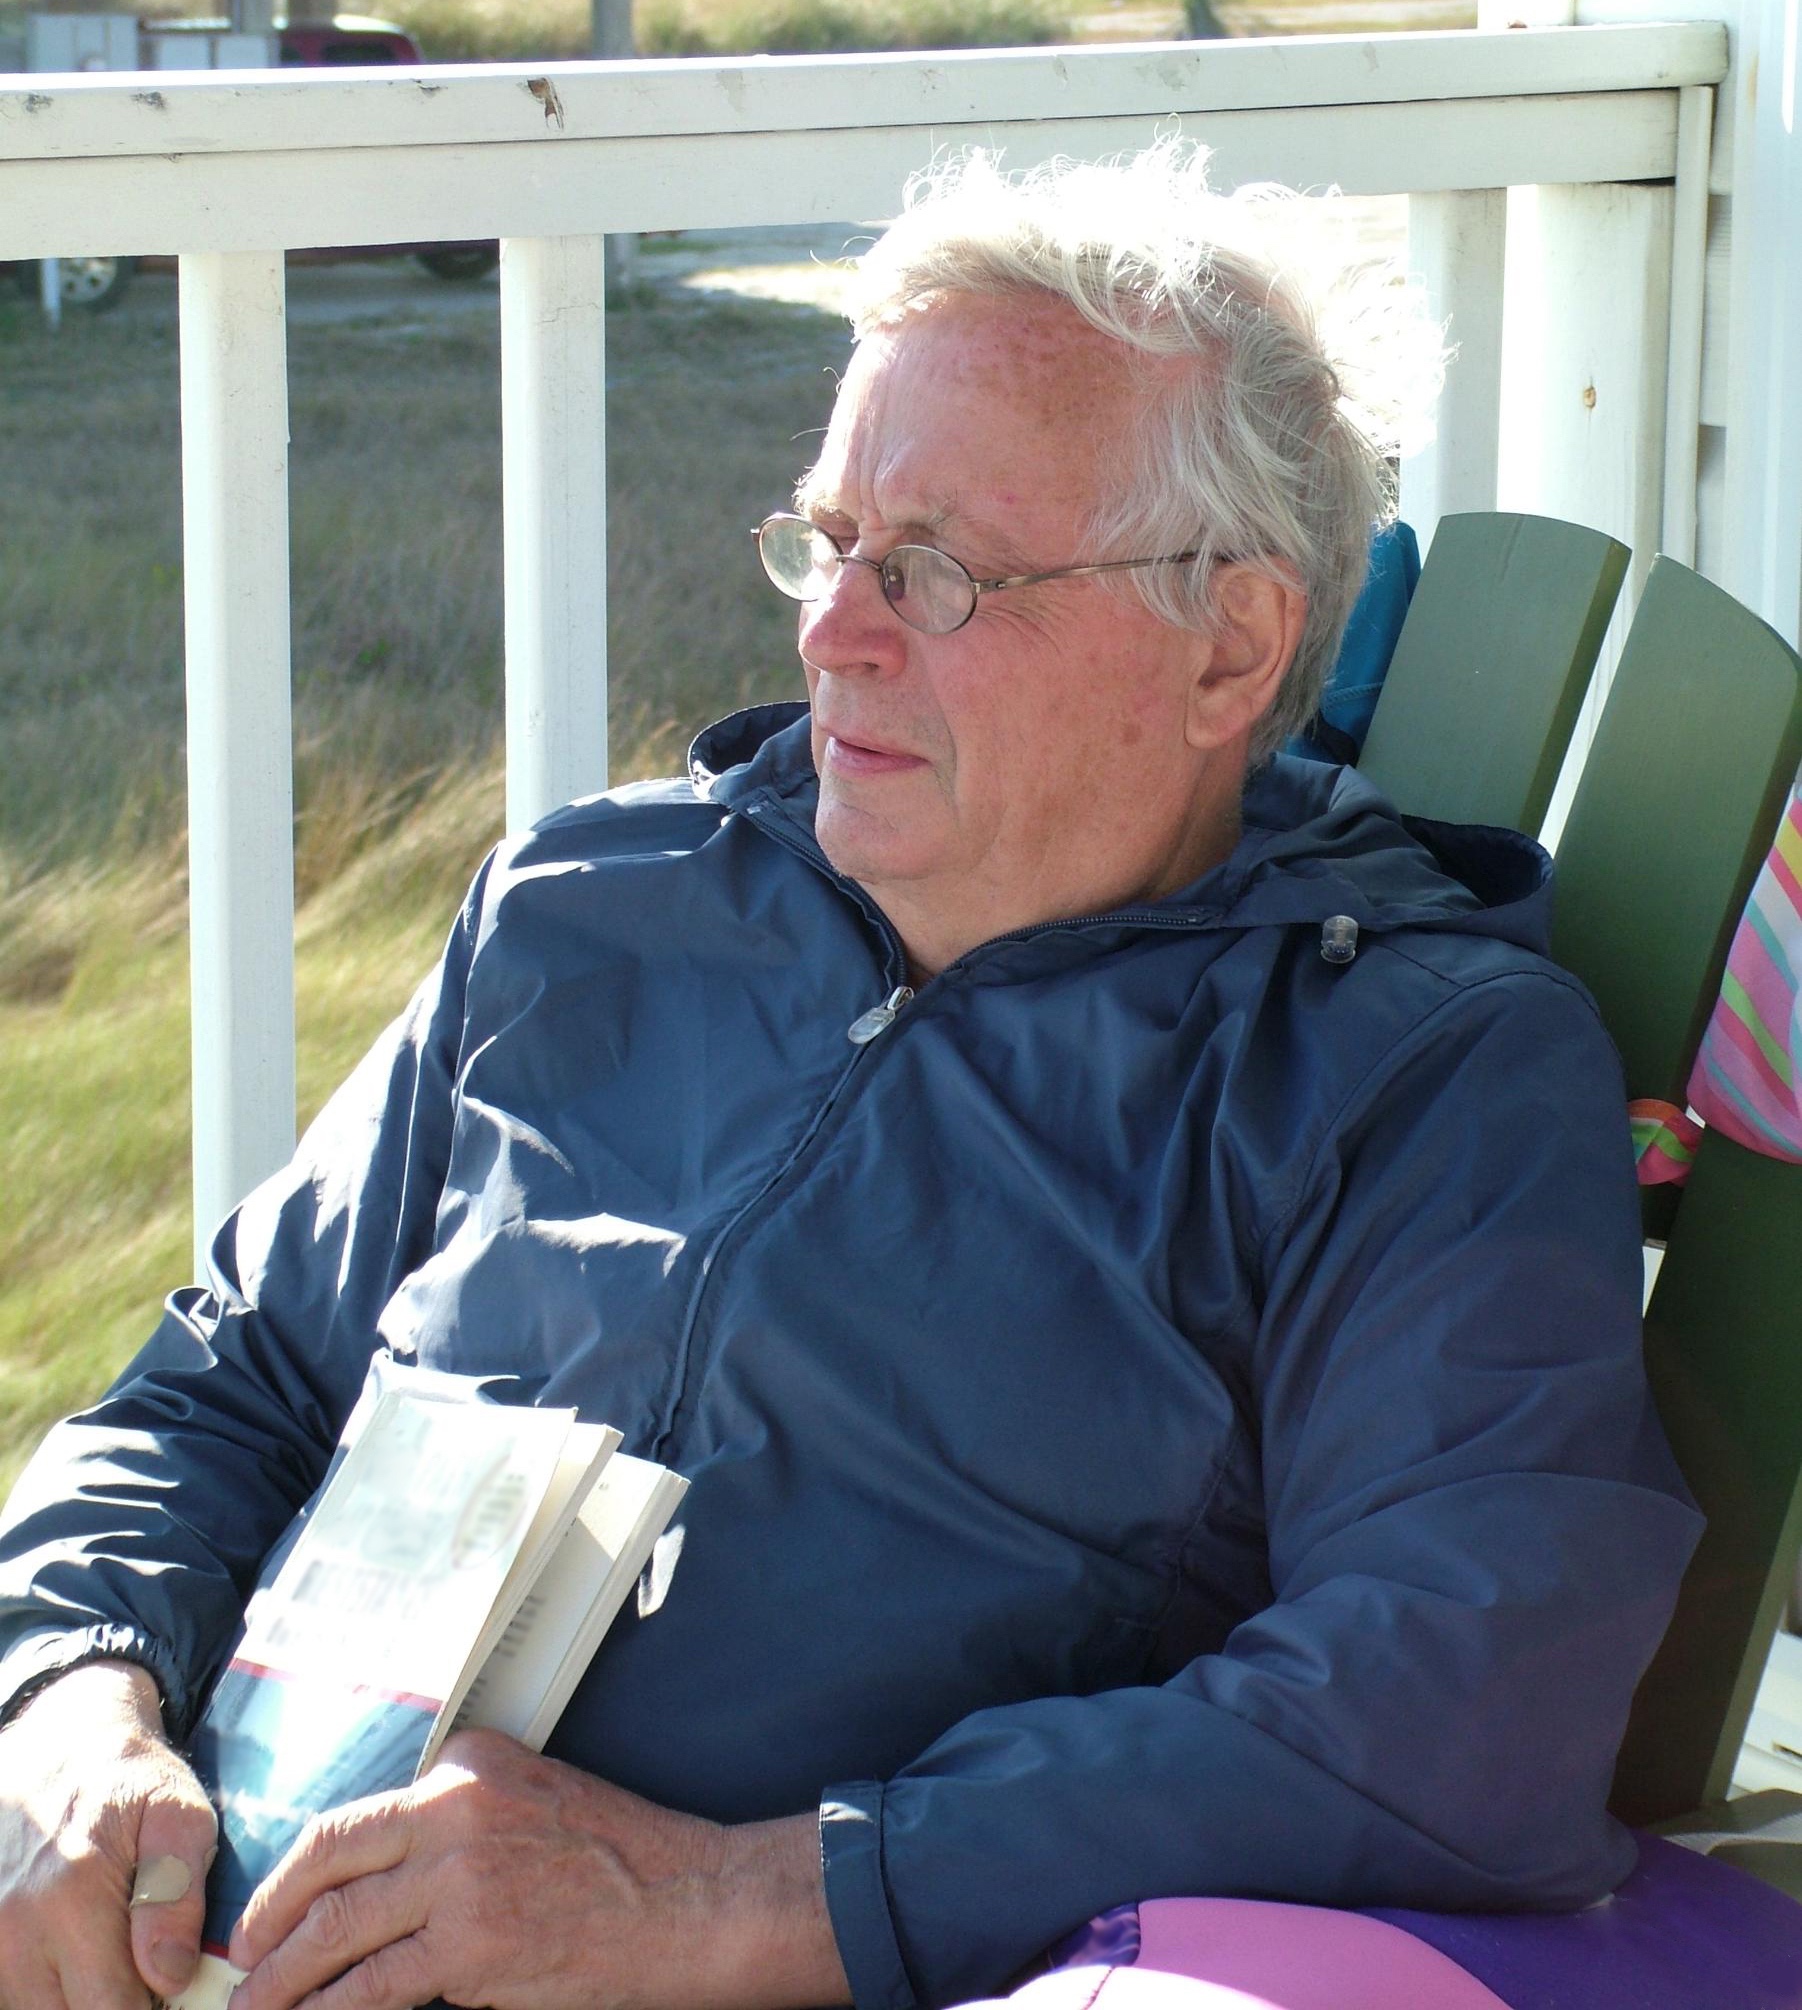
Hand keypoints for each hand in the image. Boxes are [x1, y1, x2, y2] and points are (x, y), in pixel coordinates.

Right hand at [0, 1659, 218, 2008]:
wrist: (60, 1744)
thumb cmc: (130, 1780)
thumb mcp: (180, 1812)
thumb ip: (177, 1895)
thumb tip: (168, 1975)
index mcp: (72, 1896)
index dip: (150, 2006)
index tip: (168, 1985)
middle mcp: (14, 1926)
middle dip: (111, 2002)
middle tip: (139, 1966)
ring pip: (36, 2009)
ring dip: (73, 1994)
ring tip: (104, 1947)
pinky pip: (13, 1989)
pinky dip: (44, 1980)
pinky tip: (72, 1950)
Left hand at [229, 1727, 847, 2009]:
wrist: (689, 1900)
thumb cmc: (620, 1858)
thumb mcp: (534, 1800)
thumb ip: (459, 1821)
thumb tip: (382, 1880)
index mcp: (468, 1761)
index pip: (358, 1815)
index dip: (303, 1868)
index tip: (276, 1903)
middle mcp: (453, 1805)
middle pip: (327, 1859)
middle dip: (266, 1916)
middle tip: (237, 1955)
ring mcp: (460, 1876)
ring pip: (336, 1931)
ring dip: (280, 1979)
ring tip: (250, 2009)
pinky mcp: (470, 1946)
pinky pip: (372, 1988)